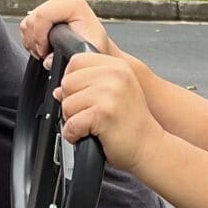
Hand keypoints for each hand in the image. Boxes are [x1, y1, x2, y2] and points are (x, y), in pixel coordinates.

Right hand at [20, 0, 114, 62]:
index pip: (42, 15)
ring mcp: (51, 6)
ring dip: (33, 42)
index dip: (40, 36)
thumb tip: (48, 61)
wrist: (94, 48)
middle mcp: (61, 1)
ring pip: (27, 24)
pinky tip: (44, 47)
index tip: (46, 50)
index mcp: (72, 4)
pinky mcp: (44, 14)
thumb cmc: (93, 47)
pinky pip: (26, 27)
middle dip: (36, 41)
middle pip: (32, 20)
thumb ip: (68, 55)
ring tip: (47, 51)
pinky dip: (31, 41)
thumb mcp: (86, 53)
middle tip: (47, 54)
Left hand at [55, 50, 157, 168]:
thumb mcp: (116, 93)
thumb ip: (89, 84)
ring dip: (73, 120)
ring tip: (91, 125)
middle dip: (71, 102)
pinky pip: (71, 124)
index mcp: (117, 66)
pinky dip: (74, 135)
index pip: (76, 61)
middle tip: (88, 114)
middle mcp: (115, 76)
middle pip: (68, 82)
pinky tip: (88, 135)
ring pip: (67, 104)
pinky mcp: (103, 113)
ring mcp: (110, 93)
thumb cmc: (132, 124)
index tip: (82, 95)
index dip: (72, 81)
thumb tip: (58, 89)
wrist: (149, 147)